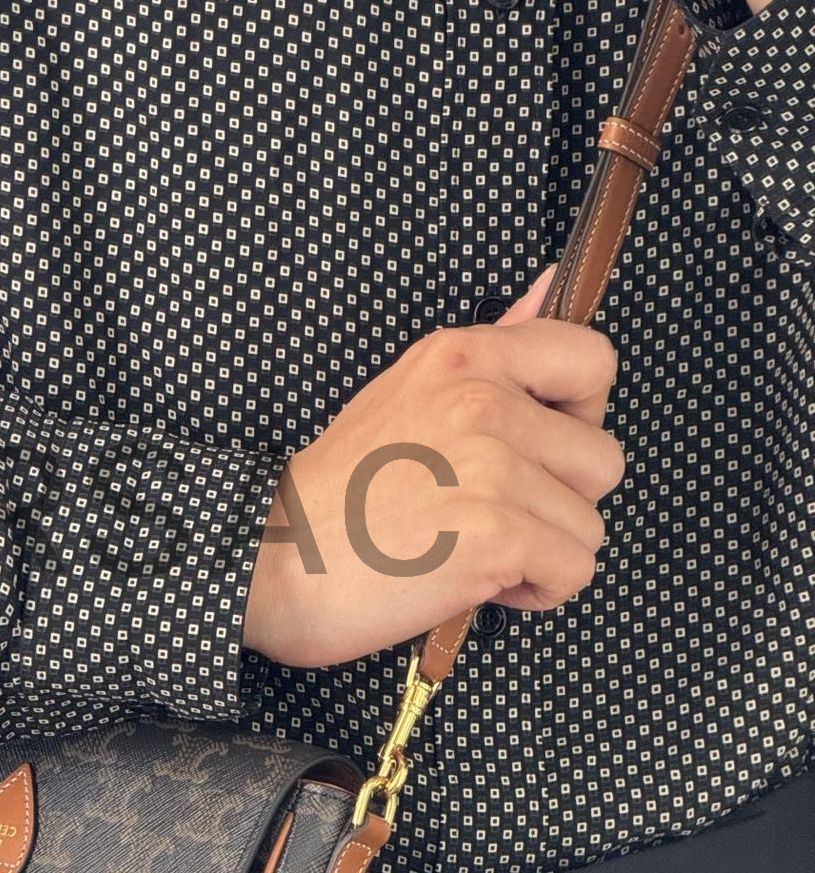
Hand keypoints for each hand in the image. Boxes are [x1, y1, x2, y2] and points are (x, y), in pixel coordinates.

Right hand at [241, 266, 627, 667]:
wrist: (271, 561)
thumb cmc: (336, 493)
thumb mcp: (409, 391)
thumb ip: (495, 347)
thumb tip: (552, 281)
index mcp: (461, 358)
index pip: (591, 360)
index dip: (580, 416)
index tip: (537, 446)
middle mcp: (482, 402)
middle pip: (601, 460)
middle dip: (557, 501)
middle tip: (485, 511)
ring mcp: (491, 468)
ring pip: (588, 525)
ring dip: (541, 552)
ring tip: (469, 548)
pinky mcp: (496, 534)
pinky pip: (573, 571)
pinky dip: (532, 592)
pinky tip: (471, 579)